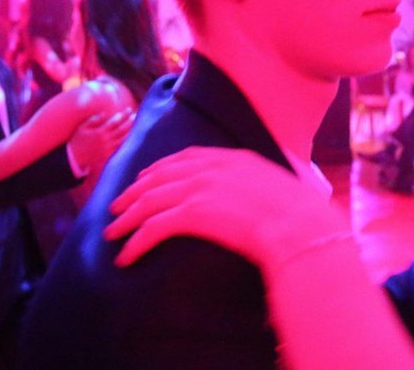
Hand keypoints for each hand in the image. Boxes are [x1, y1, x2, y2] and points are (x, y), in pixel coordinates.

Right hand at [67, 108, 134, 174]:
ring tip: (137, 124)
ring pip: (124, 138)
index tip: (128, 109)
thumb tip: (104, 113)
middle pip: (122, 129)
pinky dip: (127, 141)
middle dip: (130, 121)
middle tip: (135, 114)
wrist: (73, 158)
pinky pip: (121, 147)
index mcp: (99, 132)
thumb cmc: (77, 141)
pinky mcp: (109, 155)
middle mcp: (106, 140)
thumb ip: (93, 120)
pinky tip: (132, 136)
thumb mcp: (82, 128)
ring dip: (131, 131)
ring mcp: (108, 148)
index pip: (114, 122)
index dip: (122, 115)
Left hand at [104, 147, 345, 271]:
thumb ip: (265, 182)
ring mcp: (200, 188)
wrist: (299, 224)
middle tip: (117, 206)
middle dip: (133, 192)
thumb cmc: (301, 212)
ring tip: (113, 233)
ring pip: (149, 200)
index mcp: (234, 157)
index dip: (161, 168)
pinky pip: (152, 228)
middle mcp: (212, 167)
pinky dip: (135, 242)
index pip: (187, 157)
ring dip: (127, 218)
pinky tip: (126, 256)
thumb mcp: (283, 184)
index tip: (146, 178)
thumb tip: (269, 190)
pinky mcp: (192, 214)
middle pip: (160, 176)